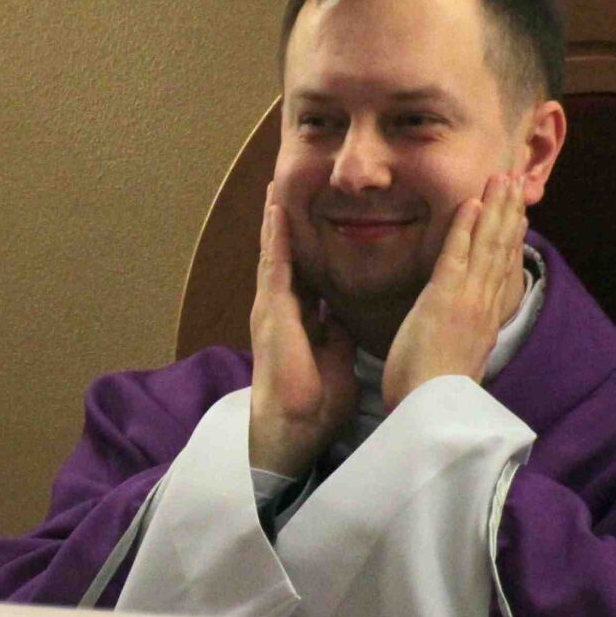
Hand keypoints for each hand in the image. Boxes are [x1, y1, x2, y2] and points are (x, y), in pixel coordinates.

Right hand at [248, 184, 358, 477]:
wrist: (294, 425)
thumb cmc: (316, 404)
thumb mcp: (336, 360)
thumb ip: (337, 337)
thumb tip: (344, 321)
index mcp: (297, 323)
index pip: (302, 278)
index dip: (304, 252)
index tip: (308, 226)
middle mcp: (279, 311)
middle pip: (282, 260)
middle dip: (283, 229)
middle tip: (281, 193)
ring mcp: (271, 308)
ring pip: (274, 255)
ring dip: (274, 223)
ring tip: (274, 191)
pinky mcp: (271, 310)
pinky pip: (273, 264)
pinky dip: (275, 237)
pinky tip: (275, 210)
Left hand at [382, 173, 527, 408]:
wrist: (432, 415)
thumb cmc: (434, 397)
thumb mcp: (458, 362)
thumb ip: (464, 339)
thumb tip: (461, 332)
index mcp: (487, 322)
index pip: (503, 272)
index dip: (512, 240)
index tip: (520, 216)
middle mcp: (484, 307)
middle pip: (502, 251)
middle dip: (510, 214)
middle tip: (516, 182)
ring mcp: (468, 301)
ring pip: (488, 246)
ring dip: (496, 209)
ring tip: (503, 180)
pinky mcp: (446, 300)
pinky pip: (457, 255)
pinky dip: (465, 227)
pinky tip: (472, 202)